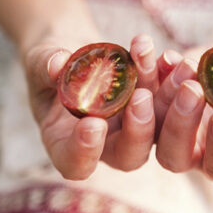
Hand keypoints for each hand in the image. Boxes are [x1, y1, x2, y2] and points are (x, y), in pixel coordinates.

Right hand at [24, 35, 166, 179]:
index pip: (76, 163)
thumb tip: (56, 63)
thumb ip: (45, 65)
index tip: (92, 124)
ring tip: (174, 68)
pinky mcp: (153, 108)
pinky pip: (170, 102)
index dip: (85, 151)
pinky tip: (170, 57)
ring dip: (169, 101)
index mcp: (65, 144)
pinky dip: (171, 80)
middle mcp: (104, 144)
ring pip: (159, 129)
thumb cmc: (48, 64)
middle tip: (141, 97)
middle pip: (129, 155)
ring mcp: (131, 128)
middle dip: (139, 130)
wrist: (72, 49)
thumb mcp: (39, 62)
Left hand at [152, 48, 212, 181]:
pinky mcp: (139, 106)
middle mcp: (189, 152)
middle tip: (192, 89)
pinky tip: (145, 47)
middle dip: (180, 123)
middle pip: (173, 156)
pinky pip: (130, 95)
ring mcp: (159, 131)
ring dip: (157, 96)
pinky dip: (139, 71)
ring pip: (145, 129)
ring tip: (177, 64)